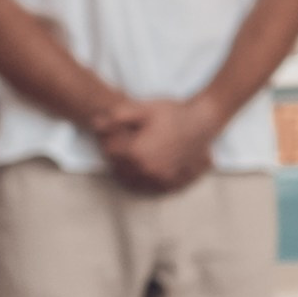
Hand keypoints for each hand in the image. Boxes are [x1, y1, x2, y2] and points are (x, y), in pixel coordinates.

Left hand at [95, 95, 220, 193]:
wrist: (202, 122)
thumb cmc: (172, 113)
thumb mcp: (143, 108)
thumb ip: (117, 116)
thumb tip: (95, 123)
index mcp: (136, 152)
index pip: (109, 152)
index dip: (107, 141)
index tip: (110, 134)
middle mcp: (146, 170)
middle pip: (118, 169)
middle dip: (116, 158)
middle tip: (120, 145)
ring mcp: (159, 179)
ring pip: (132, 181)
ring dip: (126, 172)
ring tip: (131, 157)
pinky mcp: (171, 182)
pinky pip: (149, 188)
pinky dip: (142, 181)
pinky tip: (143, 169)